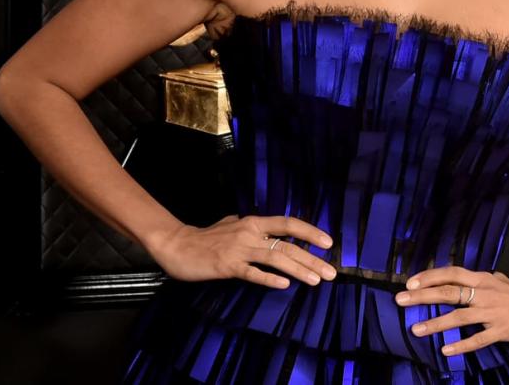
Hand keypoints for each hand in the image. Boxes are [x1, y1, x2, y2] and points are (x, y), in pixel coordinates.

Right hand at [145, 213, 337, 288]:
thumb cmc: (205, 237)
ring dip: (299, 270)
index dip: (310, 232)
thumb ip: (248, 226)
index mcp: (253, 222)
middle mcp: (250, 233)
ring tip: (316, 281)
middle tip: (331, 272)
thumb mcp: (230, 224)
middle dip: (312, 259)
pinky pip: (252, 273)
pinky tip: (284, 285)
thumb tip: (263, 228)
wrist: (177, 245)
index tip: (329, 243)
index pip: (288, 224)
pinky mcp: (227, 266)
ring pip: (276, 258)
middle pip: (288, 245)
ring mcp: (239, 250)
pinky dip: (268, 278)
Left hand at [394, 267, 508, 356]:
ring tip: (416, 329)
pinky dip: (462, 344)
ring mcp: (493, 312)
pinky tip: (446, 349)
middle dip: (422, 296)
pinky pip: (478, 339)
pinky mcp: (502, 330)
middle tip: (400, 300)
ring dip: (436, 323)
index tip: (410, 282)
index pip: (451, 273)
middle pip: (449, 292)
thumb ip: (484, 280)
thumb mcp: (501, 281)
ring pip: (459, 316)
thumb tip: (470, 278)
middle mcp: (485, 293)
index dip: (430, 276)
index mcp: (483, 279)